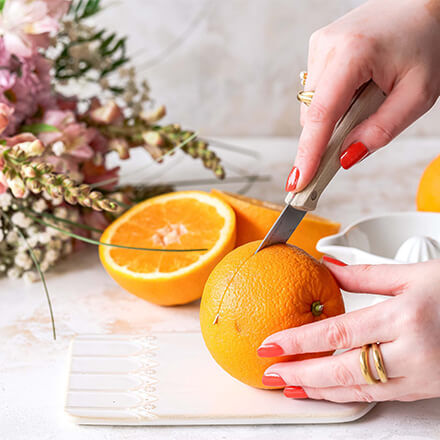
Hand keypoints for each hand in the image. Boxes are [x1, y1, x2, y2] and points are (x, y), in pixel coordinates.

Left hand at [257, 258, 439, 401]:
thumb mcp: (411, 275)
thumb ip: (364, 275)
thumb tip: (328, 269)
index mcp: (404, 317)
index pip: (336, 334)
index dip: (298, 341)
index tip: (271, 344)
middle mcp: (411, 351)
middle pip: (342, 369)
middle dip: (301, 373)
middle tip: (271, 372)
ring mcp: (419, 374)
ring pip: (359, 389)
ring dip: (320, 390)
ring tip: (291, 386)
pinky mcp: (424, 387)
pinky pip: (378, 396)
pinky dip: (347, 395)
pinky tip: (327, 391)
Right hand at [287, 0, 439, 191]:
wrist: (420, 3)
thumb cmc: (424, 41)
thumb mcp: (417, 94)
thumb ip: (381, 130)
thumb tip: (347, 156)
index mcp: (352, 54)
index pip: (322, 116)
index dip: (308, 154)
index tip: (298, 181)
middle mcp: (327, 47)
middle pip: (312, 116)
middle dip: (327, 138)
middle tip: (348, 148)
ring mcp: (319, 46)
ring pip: (312, 106)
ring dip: (333, 118)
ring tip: (365, 102)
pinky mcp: (319, 48)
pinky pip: (317, 92)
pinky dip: (333, 103)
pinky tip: (355, 92)